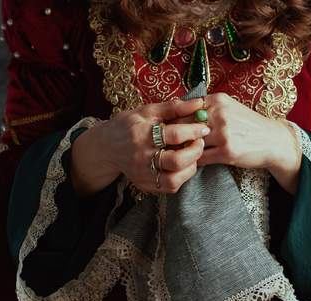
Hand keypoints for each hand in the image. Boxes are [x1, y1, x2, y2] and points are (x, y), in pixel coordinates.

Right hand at [71, 98, 209, 197]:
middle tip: (200, 143)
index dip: (193, 131)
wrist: (107, 147)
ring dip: (191, 167)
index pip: (173, 135)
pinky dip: (182, 177)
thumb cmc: (129, 125)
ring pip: (174, 179)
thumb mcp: (147, 111)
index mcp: (140, 134)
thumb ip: (174, 107)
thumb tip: (199, 103)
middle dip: (195, 151)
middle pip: (176, 161)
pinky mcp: (144, 184)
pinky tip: (182, 166)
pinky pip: (170, 188)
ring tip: (192, 155)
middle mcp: (140, 157)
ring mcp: (141, 173)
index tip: (202, 128)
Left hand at [171, 93, 301, 194]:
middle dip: (175, 136)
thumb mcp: (230, 108)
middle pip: (184, 125)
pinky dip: (193, 161)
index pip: (185, 108)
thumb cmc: (248, 126)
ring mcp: (223, 133)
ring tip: (176, 155)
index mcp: (218, 100)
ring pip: (191, 142)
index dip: (174, 120)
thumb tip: (179, 114)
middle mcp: (219, 114)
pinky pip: (200, 158)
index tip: (168, 129)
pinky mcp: (226, 152)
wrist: (273, 141)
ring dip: (182, 151)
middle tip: (166, 144)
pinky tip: (191, 163)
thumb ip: (208, 108)